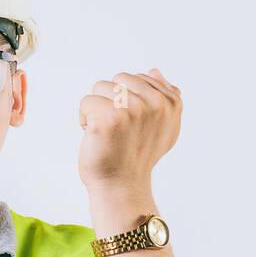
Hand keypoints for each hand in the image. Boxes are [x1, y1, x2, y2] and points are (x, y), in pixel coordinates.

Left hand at [78, 68, 181, 190]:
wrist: (122, 186)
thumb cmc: (138, 156)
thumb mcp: (163, 127)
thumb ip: (164, 97)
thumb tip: (155, 71)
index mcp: (171, 102)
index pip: (137, 78)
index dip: (128, 101)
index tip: (134, 127)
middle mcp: (155, 104)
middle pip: (118, 80)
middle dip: (112, 101)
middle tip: (120, 130)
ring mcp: (133, 110)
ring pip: (100, 88)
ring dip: (98, 110)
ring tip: (109, 133)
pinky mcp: (109, 118)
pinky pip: (86, 102)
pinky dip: (84, 120)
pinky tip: (97, 138)